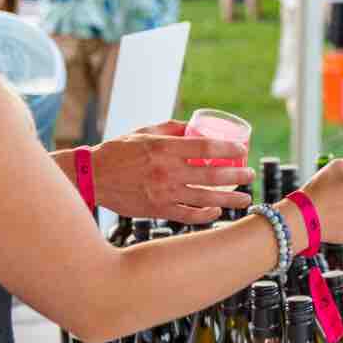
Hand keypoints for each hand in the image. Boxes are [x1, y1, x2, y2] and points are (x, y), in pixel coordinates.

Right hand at [90, 121, 253, 224]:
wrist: (93, 177)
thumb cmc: (119, 151)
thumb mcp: (145, 132)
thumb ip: (172, 128)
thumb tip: (196, 126)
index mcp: (165, 148)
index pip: (207, 148)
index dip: (229, 149)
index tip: (243, 149)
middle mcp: (167, 171)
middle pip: (212, 175)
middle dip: (237, 176)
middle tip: (249, 175)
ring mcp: (164, 193)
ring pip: (206, 198)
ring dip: (230, 199)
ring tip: (245, 198)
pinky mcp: (158, 210)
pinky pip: (189, 215)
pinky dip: (206, 214)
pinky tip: (216, 211)